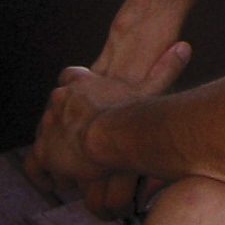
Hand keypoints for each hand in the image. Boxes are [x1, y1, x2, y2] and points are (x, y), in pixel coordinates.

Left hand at [25, 41, 190, 215]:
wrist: (105, 138)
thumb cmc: (129, 113)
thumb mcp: (149, 88)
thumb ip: (166, 68)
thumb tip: (185, 47)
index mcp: (78, 82)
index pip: (70, 77)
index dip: (76, 87)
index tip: (85, 99)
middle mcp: (58, 99)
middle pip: (56, 106)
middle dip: (68, 120)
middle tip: (85, 136)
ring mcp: (48, 124)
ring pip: (48, 133)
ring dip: (60, 143)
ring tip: (79, 158)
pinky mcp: (41, 151)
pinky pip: (39, 163)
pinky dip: (48, 170)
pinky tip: (63, 176)